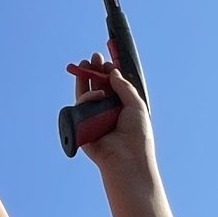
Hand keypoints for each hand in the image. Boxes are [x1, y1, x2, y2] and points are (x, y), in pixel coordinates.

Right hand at [71, 54, 153, 171]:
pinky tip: (96, 94)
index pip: (113, 86)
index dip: (110, 73)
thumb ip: (124, 87)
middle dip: (95, 71)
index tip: (108, 61)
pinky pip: (80, 106)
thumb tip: (113, 72)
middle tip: (94, 57)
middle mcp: (107, 112)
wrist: (127, 158)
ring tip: (87, 65)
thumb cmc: (137, 135)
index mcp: (122, 107)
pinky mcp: (82, 126)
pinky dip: (86, 97)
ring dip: (87, 78)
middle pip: (98, 87)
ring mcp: (94, 119)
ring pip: (87, 94)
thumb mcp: (136, 105)